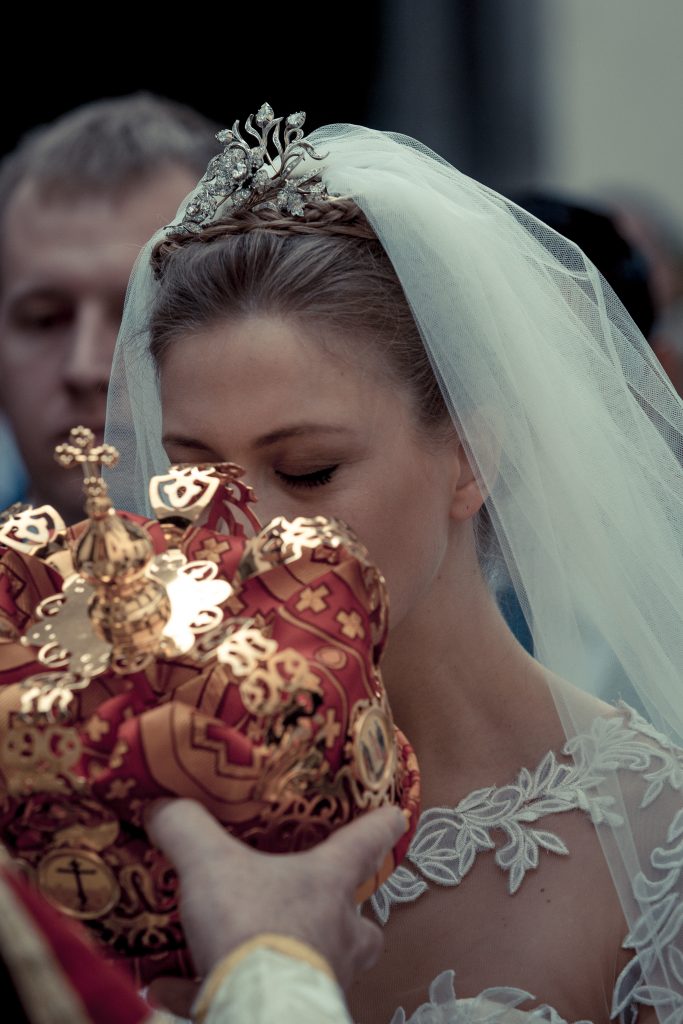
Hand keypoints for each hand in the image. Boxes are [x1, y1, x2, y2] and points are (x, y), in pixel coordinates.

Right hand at [146, 799, 404, 990]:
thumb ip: (187, 828)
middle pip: (364, 925)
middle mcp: (338, 932)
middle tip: (317, 908)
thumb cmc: (252, 925)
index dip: (381, 825)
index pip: (367, 842)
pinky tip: (172, 987)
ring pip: (321, 966)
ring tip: (233, 949)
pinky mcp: (294, 1013)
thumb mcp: (210, 864)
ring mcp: (323, 978)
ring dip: (287, 958)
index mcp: (329, 883)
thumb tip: (161, 805)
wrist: (257, 1010)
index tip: (395, 815)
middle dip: (348, 918)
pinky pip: (258, 1000)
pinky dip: (215, 990)